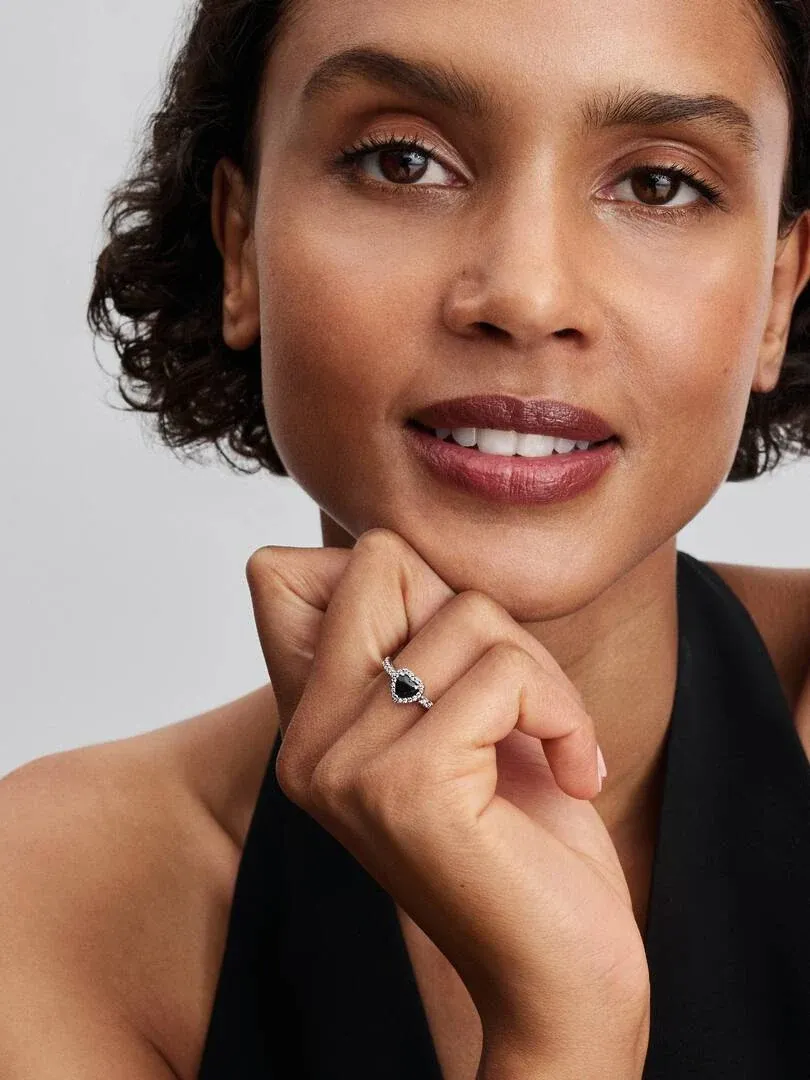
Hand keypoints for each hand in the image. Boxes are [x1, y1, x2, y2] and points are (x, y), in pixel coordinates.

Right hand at [246, 528, 649, 1065]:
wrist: (557, 974)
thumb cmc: (521, 836)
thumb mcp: (453, 714)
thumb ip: (412, 635)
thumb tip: (394, 545)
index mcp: (306, 726)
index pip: (283, 570)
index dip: (391, 584)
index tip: (453, 667)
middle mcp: (307, 744)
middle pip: (381, 559)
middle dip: (476, 610)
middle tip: (513, 696)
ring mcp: (346, 765)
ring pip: (468, 613)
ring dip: (541, 674)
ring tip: (548, 746)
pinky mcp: (408, 786)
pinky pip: (507, 674)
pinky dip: (565, 714)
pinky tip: (574, 775)